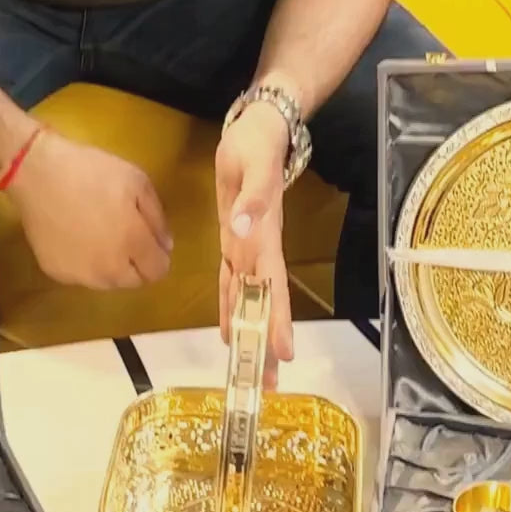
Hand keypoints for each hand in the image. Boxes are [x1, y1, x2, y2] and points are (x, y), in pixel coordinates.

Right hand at [6, 128, 172, 288]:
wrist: (38, 173)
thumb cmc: (91, 171)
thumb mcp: (137, 181)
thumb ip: (157, 217)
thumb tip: (165, 246)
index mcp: (132, 244)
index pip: (158, 271)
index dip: (159, 257)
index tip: (151, 241)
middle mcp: (109, 269)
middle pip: (135, 281)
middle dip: (137, 264)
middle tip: (126, 237)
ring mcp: (81, 275)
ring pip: (108, 282)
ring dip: (113, 267)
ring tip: (101, 238)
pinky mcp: (57, 273)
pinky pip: (81, 276)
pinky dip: (85, 264)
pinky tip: (78, 239)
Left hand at [215, 103, 292, 387]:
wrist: (259, 127)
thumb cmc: (258, 144)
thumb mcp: (254, 165)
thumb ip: (252, 197)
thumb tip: (244, 227)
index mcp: (265, 235)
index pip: (272, 284)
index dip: (276, 318)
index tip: (283, 353)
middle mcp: (259, 247)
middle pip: (264, 301)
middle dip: (266, 341)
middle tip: (268, 384)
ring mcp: (248, 245)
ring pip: (249, 297)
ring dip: (250, 332)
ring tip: (253, 370)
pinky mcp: (235, 239)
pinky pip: (232, 281)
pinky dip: (229, 306)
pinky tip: (227, 329)